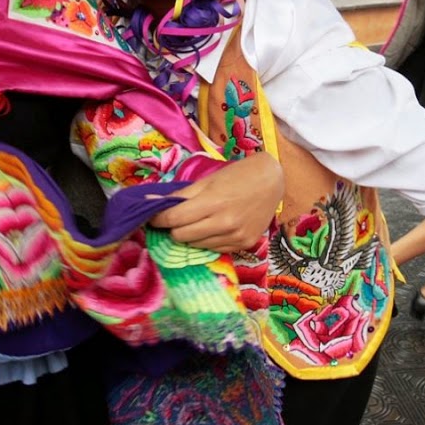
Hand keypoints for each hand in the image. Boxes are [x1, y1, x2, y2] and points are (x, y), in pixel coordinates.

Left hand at [149, 154, 281, 252]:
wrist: (273, 181)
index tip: (152, 216)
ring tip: (195, 222)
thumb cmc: (238, 175)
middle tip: (174, 218)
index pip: (174, 219)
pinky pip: (213, 249)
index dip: (158, 219)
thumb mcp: (208, 180)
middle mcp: (224, 224)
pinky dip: (206, 240)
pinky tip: (212, 228)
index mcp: (213, 203)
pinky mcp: (244, 245)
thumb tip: (152, 203)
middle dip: (172, 228)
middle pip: (181, 236)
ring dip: (189, 235)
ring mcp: (235, 237)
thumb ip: (181, 196)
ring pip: (196, 245)